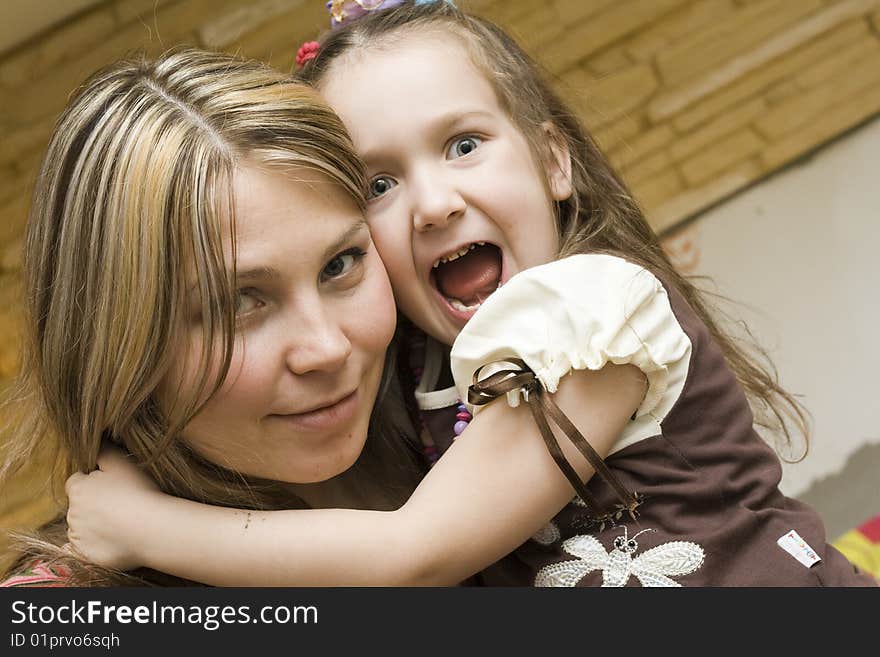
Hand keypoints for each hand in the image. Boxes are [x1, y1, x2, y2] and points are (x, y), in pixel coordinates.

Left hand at [65, 445, 160, 570]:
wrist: (150, 529)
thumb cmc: (138, 492)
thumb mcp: (122, 463)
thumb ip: (104, 451)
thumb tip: (96, 440)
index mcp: (78, 489)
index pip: (76, 481)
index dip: (93, 482)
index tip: (111, 487)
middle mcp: (72, 512)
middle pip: (79, 505)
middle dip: (93, 504)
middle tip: (120, 504)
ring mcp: (78, 535)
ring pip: (81, 527)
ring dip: (94, 524)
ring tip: (122, 523)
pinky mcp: (85, 554)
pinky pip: (83, 549)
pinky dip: (93, 544)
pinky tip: (112, 539)